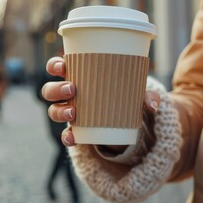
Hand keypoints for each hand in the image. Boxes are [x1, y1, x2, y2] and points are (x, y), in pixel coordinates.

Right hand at [42, 57, 160, 146]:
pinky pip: (65, 134)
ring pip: (53, 110)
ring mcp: (69, 112)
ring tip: (73, 113)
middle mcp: (68, 94)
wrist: (124, 119)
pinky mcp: (75, 129)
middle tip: (72, 89)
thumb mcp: (136, 92)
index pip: (57, 67)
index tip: (63, 66)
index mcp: (78, 76)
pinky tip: (73, 137)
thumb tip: (152, 105)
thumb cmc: (124, 95)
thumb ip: (146, 95)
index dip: (54, 65)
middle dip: (56, 89)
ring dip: (59, 111)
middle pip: (50, 90)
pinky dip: (67, 136)